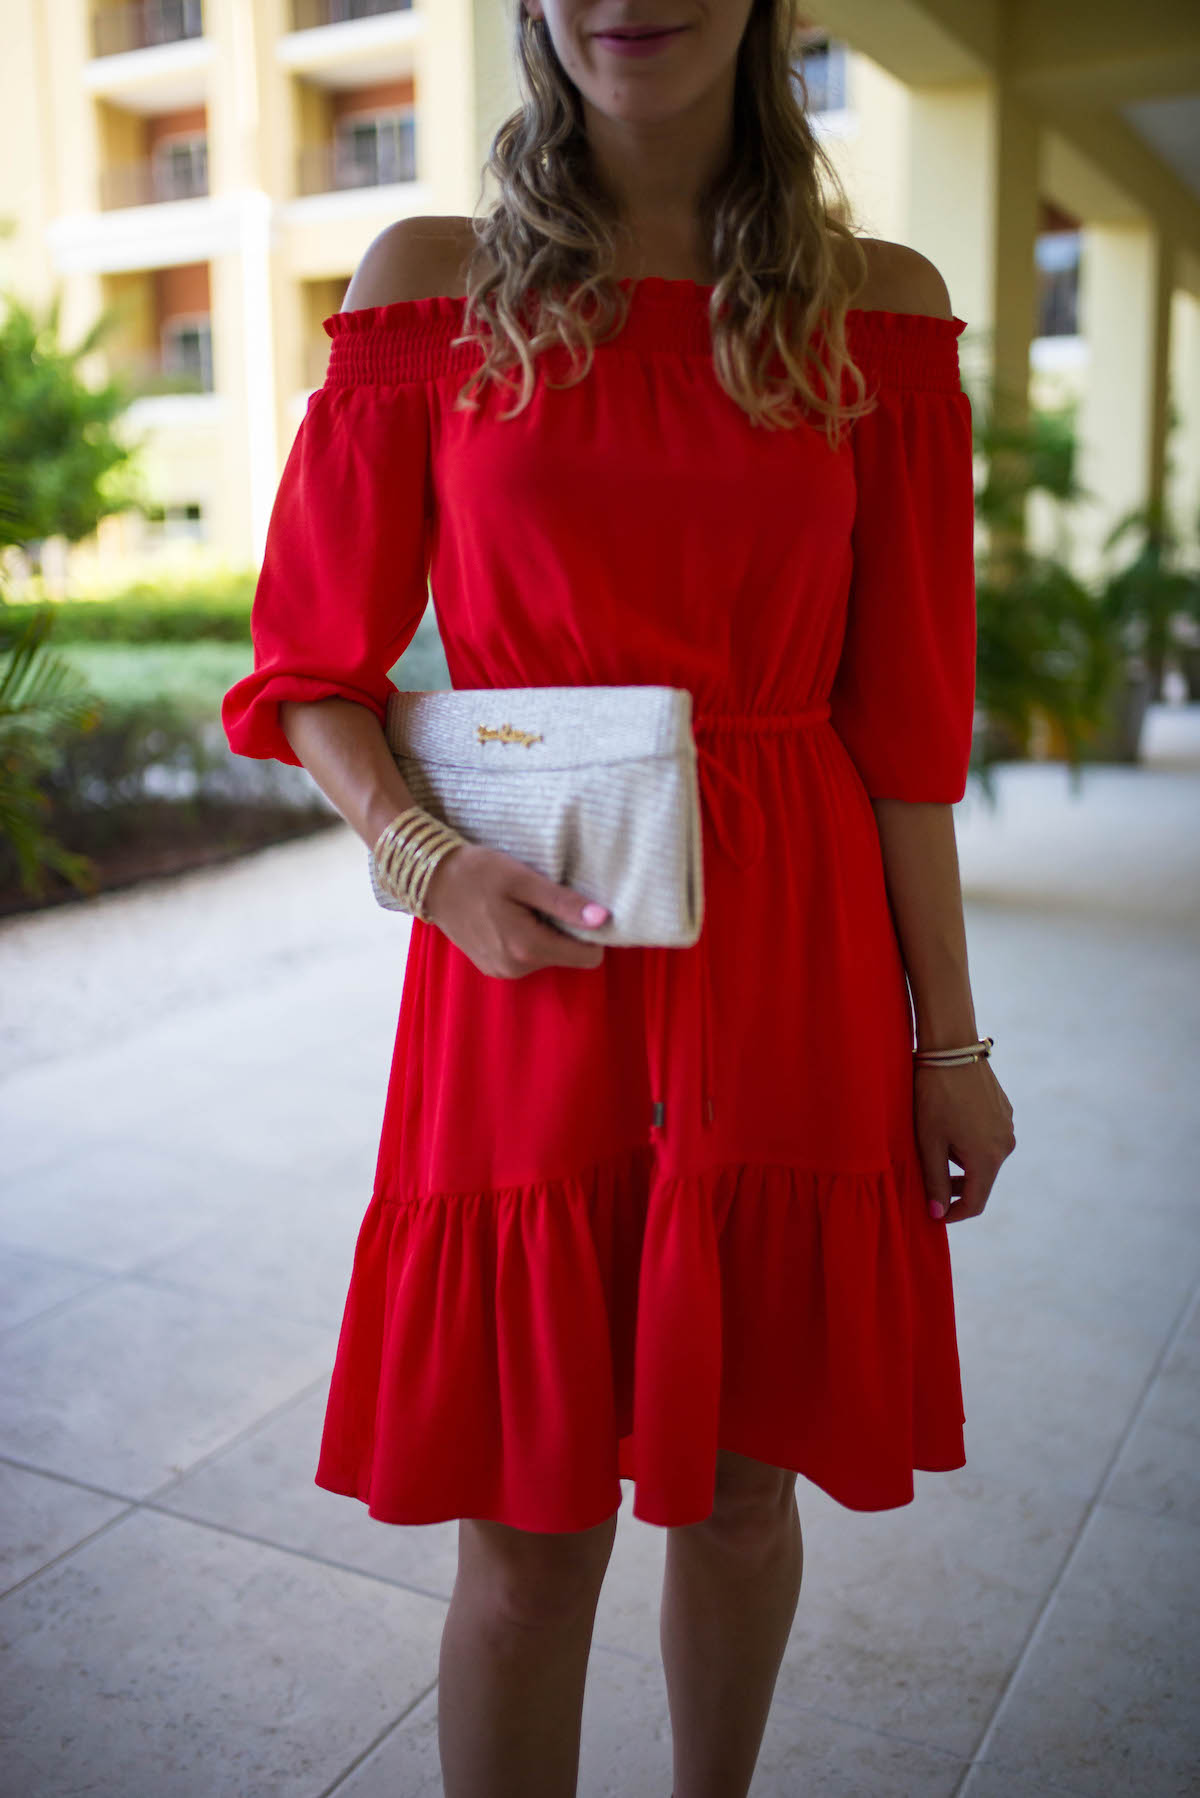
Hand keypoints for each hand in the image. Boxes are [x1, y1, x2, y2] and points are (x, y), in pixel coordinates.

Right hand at [421, 842, 609, 977]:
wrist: (430, 880)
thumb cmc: (477, 873)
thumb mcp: (523, 880)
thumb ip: (563, 902)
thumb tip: (603, 918)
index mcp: (528, 948)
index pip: (588, 957)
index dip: (591, 932)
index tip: (579, 907)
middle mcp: (516, 969)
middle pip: (568, 957)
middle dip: (565, 931)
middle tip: (544, 900)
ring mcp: (502, 972)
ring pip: (548, 957)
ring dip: (545, 934)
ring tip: (524, 906)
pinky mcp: (492, 968)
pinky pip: (526, 959)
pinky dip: (527, 940)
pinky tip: (509, 916)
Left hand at [913, 1056, 1014, 1222]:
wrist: (951, 1049)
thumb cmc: (934, 1097)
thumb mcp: (929, 1142)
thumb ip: (934, 1181)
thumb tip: (937, 1213)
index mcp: (987, 1159)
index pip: (975, 1203)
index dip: (954, 1214)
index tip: (934, 1215)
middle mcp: (1005, 1145)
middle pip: (982, 1180)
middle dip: (956, 1187)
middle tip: (929, 1183)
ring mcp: (1007, 1126)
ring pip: (984, 1158)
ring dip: (962, 1162)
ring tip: (935, 1145)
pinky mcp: (1004, 1110)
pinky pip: (988, 1137)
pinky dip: (971, 1142)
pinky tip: (950, 1124)